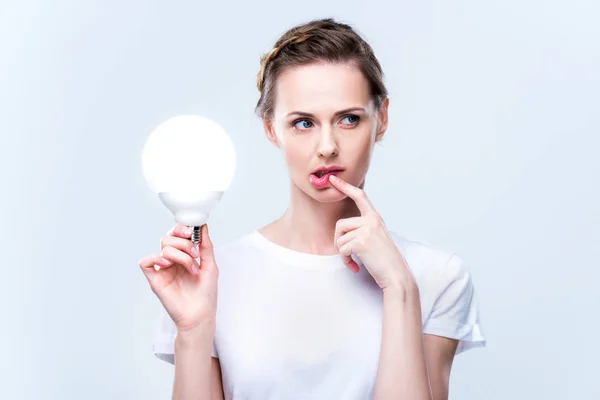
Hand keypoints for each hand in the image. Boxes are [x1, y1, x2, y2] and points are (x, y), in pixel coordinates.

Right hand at [138, 224, 218, 331]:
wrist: (201, 314)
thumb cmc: (206, 293)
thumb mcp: (210, 265)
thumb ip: (206, 246)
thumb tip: (203, 227)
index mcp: (184, 256)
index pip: (176, 236)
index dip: (181, 230)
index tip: (191, 233)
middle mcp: (172, 262)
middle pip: (168, 239)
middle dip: (183, 243)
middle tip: (194, 254)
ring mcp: (163, 270)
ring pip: (163, 249)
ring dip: (180, 255)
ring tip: (191, 268)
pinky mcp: (155, 280)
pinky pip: (145, 262)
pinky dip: (155, 258)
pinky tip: (168, 264)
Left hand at [329, 175, 415, 290]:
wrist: (396, 275)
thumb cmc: (385, 261)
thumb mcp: (376, 238)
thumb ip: (364, 230)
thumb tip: (342, 232)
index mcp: (375, 218)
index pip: (360, 197)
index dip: (345, 186)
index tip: (333, 178)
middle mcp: (372, 221)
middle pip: (340, 224)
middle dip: (338, 241)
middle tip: (346, 253)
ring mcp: (367, 230)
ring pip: (339, 239)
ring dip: (343, 254)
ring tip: (353, 262)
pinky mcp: (361, 242)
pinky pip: (342, 250)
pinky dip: (345, 261)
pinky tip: (355, 267)